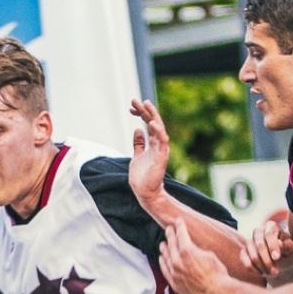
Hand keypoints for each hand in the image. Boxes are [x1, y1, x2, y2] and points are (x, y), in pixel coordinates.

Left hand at [127, 99, 172, 214]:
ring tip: (145, 104)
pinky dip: (158, 131)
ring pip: (158, 128)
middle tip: (135, 100)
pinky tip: (151, 122)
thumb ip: (139, 144)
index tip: (131, 107)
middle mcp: (158, 144)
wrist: (145, 192)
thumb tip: (137, 130)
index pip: (148, 124)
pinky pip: (162, 140)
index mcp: (153, 144)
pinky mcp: (161, 156)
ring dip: (152, 115)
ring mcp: (160, 149)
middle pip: (153, 122)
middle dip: (144, 110)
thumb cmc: (142, 177)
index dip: (140, 114)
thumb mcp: (137, 156)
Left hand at [161, 218, 228, 293]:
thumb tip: (192, 248)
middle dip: (170, 234)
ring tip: (163, 243)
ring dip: (164, 248)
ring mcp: (174, 272)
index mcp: (187, 250)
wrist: (216, 292)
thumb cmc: (217, 273)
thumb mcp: (209, 254)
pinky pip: (165, 270)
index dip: (179, 226)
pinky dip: (162, 262)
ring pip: (165, 256)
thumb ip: (197, 249)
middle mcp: (177, 261)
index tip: (178, 221)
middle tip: (169, 229)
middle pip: (171, 243)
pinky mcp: (174, 283)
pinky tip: (161, 258)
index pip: (180, 234)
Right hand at [243, 218, 292, 280]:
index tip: (277, 258)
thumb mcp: (291, 249)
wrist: (281, 260)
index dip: (272, 246)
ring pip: (253, 256)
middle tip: (276, 272)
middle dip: (268, 261)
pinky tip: (263, 273)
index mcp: (270, 226)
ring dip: (263, 267)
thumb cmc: (287, 252)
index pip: (268, 234)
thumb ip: (286, 246)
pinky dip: (254, 270)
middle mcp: (258, 231)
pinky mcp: (243, 252)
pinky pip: (245, 262)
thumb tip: (278, 243)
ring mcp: (249, 241)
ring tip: (272, 273)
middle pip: (259, 245)